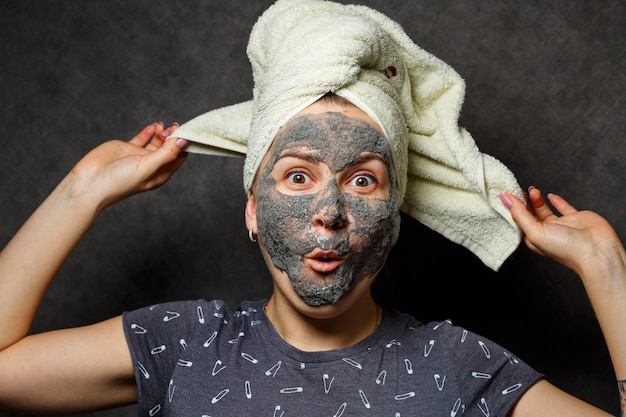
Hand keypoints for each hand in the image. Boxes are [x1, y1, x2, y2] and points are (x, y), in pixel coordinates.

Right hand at [67, 122, 187, 209]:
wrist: (90, 182)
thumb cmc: (119, 181)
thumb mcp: (148, 167)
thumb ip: (167, 153)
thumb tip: (185, 141)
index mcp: (161, 174)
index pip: (179, 157)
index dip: (183, 144)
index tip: (186, 131)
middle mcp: (152, 165)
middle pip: (169, 147)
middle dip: (173, 136)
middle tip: (171, 127)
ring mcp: (139, 156)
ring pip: (157, 141)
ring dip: (162, 132)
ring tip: (160, 126)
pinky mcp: (126, 149)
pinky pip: (142, 138)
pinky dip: (148, 131)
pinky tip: (153, 126)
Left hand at [501, 187, 625, 278]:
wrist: (598, 251)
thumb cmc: (566, 249)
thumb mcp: (535, 231)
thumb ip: (520, 214)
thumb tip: (505, 199)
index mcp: (534, 239)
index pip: (518, 222)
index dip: (512, 209)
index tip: (505, 195)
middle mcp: (546, 233)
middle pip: (530, 215)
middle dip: (523, 202)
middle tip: (517, 189)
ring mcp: (561, 225)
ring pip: (544, 210)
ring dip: (536, 200)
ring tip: (531, 189)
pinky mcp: (576, 218)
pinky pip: (564, 208)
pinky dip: (557, 201)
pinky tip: (549, 195)